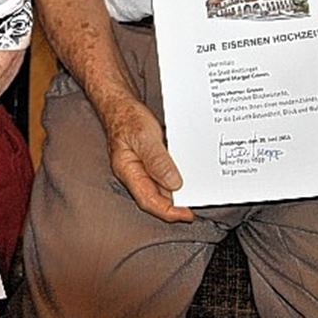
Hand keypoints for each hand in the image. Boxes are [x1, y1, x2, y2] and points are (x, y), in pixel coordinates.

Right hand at [102, 97, 193, 222]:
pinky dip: (176, 177)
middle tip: (197, 203)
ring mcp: (142, 168)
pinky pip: (164, 175)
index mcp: (128, 172)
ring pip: (161, 188)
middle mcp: (134, 174)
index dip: (168, 212)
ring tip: (196, 190)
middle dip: (176, 205)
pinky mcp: (150, 161)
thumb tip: (173, 184)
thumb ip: (157, 160)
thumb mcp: (144, 136)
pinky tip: (187, 175)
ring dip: (178, 191)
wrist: (121, 103)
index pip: (148, 201)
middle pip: (156, 198)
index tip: (187, 214)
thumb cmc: (127, 117)